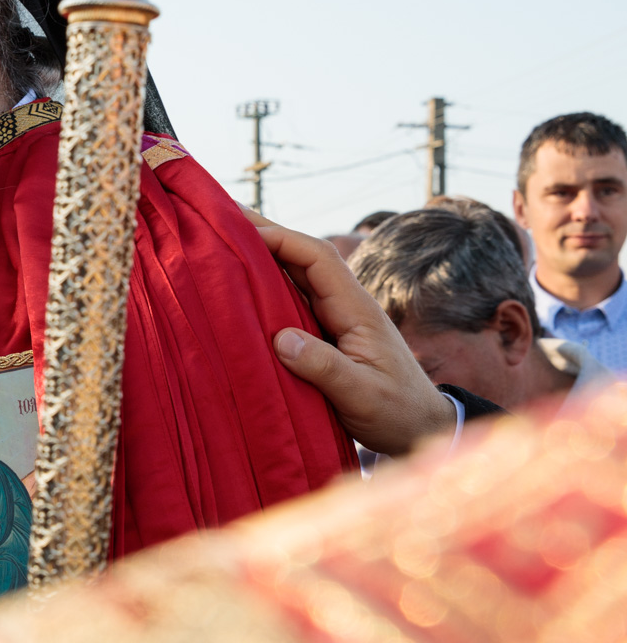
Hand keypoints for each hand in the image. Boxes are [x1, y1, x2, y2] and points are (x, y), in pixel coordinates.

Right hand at [244, 209, 455, 455]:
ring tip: (222, 241)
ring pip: (295, 276)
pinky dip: (265, 285)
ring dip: (262, 256)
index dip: (281, 239)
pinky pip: (291, 300)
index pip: (318, 258)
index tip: (241, 232)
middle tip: (222, 216)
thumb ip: (324, 367)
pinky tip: (241, 284)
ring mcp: (335, 317)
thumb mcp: (361, 394)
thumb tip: (280, 339)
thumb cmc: (396, 411)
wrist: (420, 427)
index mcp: (356, 309)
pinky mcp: (326, 332)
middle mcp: (345, 304)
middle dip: (265, 233)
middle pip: (303, 255)